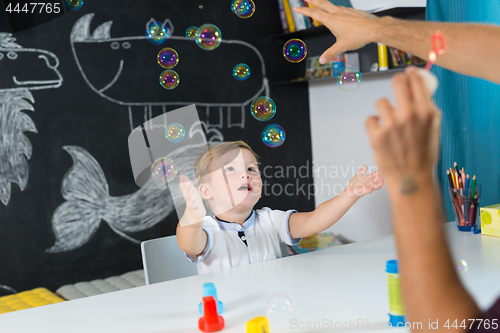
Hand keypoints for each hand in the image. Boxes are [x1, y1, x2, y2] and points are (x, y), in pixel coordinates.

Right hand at [179, 175, 205, 225]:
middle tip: (189, 183)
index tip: (183, 176)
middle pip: (187, 196)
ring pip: (190, 205)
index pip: (185, 189)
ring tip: (194, 197)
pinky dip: (197, 214)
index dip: (184, 183)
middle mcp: (189, 201)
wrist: (194, 216)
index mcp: (188, 196)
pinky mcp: (197, 214)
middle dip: (187, 190)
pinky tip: (199, 213)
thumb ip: (186, 185)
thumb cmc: (192, 202)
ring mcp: (192, 208)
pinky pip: (197, 214)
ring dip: (191, 201)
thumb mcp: (190, 193)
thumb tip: (182, 175)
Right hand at [293, 0, 378, 63]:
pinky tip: (340, 14)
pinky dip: (337, 10)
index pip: (314, 13)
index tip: (297, 8)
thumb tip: (323, 59)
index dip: (304, 11)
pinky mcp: (354, 12)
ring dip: (325, 4)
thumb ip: (331, 53)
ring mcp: (346, 11)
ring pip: (332, 5)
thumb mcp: (341, 47)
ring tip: (322, 6)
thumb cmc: (359, 35)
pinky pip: (342, 9)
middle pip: (321, 3)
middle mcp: (337, 13)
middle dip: (312, 0)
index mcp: (331, 20)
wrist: (374, 28)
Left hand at [345, 165, 384, 197]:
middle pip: (379, 180)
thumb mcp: (358, 176)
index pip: (376, 175)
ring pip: (376, 186)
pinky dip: (371, 189)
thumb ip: (362, 171)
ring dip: (380, 183)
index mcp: (369, 179)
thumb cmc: (354, 185)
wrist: (349, 191)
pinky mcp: (363, 191)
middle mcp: (370, 183)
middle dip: (382, 177)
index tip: (382, 168)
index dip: (379, 172)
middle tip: (384, 173)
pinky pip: (368, 191)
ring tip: (381, 178)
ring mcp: (367, 188)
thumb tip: (365, 166)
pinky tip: (372, 186)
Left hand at [366, 67, 441, 191]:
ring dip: (384, 111)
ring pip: (381, 102)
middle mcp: (408, 116)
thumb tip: (418, 85)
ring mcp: (390, 125)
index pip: (416, 81)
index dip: (411, 75)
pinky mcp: (376, 135)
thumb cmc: (423, 154)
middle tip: (397, 87)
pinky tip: (381, 133)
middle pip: (397, 83)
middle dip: (397, 83)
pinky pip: (370, 119)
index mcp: (426, 112)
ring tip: (390, 122)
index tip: (409, 74)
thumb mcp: (433, 127)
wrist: (411, 178)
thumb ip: (427, 106)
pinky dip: (374, 125)